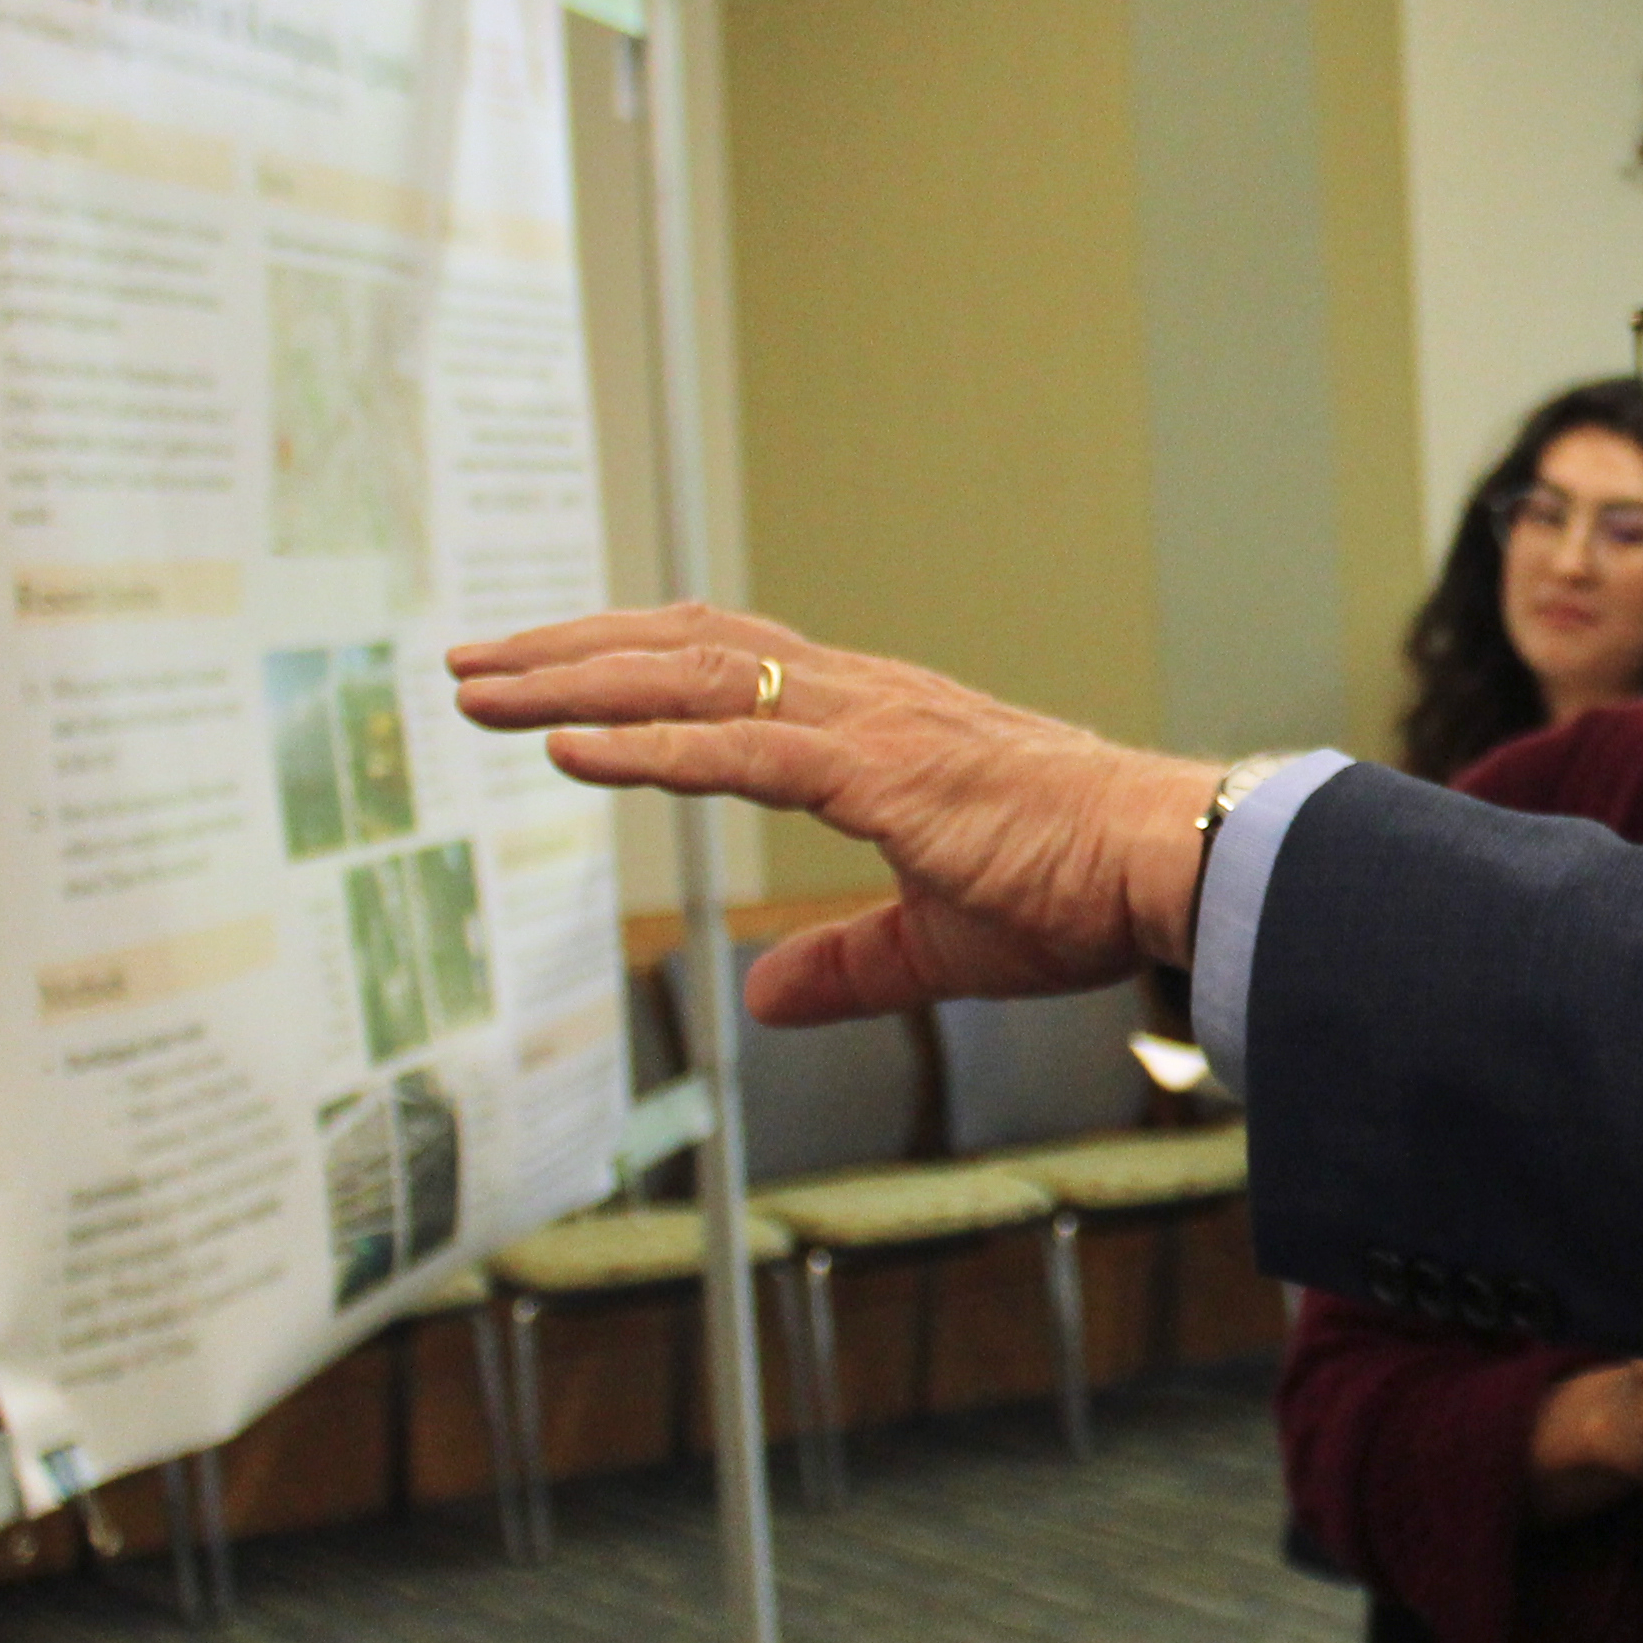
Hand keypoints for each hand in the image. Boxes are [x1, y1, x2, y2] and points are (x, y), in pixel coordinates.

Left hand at [447, 606, 1211, 1019]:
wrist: (1172, 863)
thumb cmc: (1082, 891)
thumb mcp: (937, 943)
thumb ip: (845, 964)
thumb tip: (762, 997)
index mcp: (876, 724)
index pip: (727, 662)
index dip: (628, 662)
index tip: (544, 678)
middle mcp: (863, 699)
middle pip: (686, 646)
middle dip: (569, 654)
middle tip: (470, 666)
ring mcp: (871, 727)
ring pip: (696, 676)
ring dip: (578, 682)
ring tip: (484, 691)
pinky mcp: (882, 774)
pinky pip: (742, 748)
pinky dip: (647, 745)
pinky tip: (569, 752)